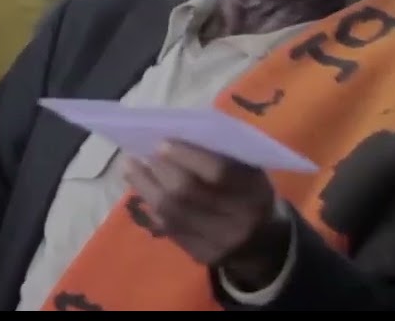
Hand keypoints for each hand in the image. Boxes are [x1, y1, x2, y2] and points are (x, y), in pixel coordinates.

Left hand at [123, 141, 288, 287]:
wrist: (263, 243)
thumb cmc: (250, 193)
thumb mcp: (249, 171)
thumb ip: (221, 155)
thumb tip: (176, 138)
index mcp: (253, 191)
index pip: (217, 172)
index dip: (187, 155)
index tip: (163, 142)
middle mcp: (237, 220)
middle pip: (186, 193)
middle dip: (160, 170)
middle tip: (143, 154)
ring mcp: (217, 242)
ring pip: (171, 213)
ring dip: (145, 186)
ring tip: (131, 167)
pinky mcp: (200, 255)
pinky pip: (169, 228)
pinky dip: (152, 205)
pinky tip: (142, 188)